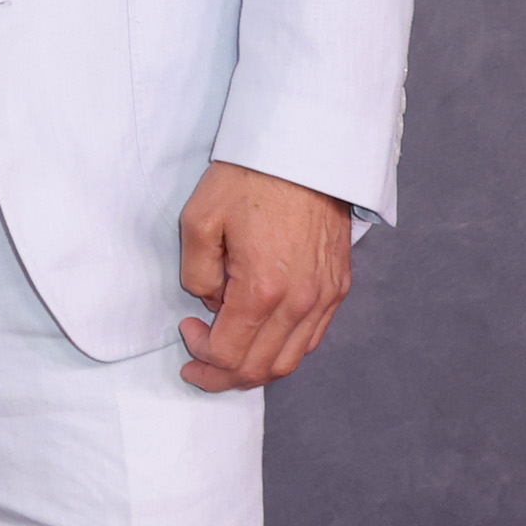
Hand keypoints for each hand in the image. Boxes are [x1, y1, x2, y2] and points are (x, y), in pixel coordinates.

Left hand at [176, 160, 352, 391]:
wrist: (304, 150)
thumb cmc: (250, 179)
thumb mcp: (199, 220)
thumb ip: (197, 274)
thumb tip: (211, 303)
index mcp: (263, 289)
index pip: (229, 353)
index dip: (200, 354)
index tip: (187, 329)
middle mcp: (301, 302)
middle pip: (261, 368)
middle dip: (223, 375)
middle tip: (199, 364)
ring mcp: (326, 297)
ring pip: (291, 360)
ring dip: (256, 368)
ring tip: (229, 357)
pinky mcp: (339, 286)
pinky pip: (313, 338)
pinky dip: (284, 349)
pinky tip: (263, 336)